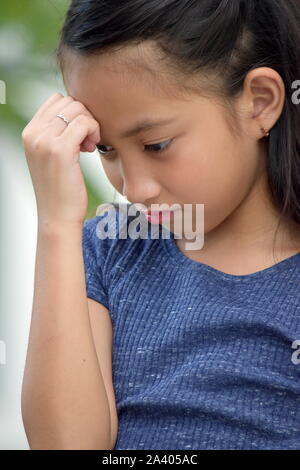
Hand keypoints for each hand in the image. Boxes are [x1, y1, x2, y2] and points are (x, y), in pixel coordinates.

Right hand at [22, 92, 100, 228]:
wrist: (58, 216)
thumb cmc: (60, 188)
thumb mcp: (51, 156)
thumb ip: (56, 133)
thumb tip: (78, 111)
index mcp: (29, 133)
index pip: (56, 100)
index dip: (74, 113)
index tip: (79, 136)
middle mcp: (33, 134)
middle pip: (69, 102)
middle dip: (84, 118)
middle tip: (87, 142)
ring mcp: (45, 141)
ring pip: (78, 110)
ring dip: (90, 125)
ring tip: (89, 146)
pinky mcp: (60, 150)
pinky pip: (84, 123)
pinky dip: (94, 131)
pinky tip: (92, 148)